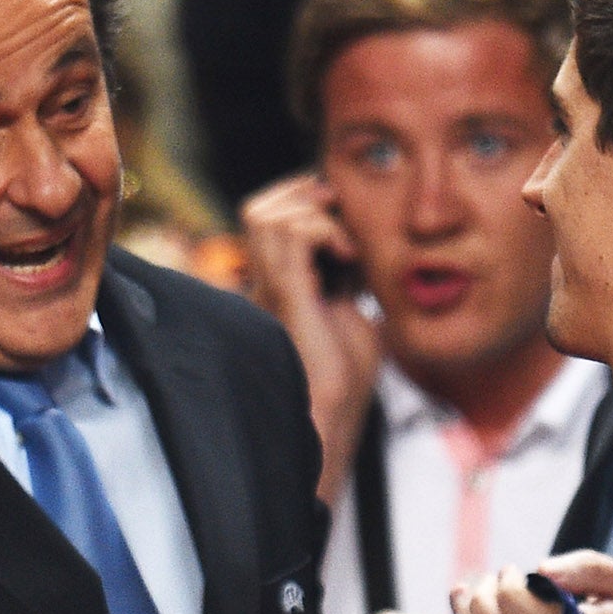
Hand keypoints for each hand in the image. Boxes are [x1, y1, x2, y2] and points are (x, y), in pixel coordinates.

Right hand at [240, 172, 380, 502]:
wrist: (333, 417)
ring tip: (346, 246)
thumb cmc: (345, 379)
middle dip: (303, 196)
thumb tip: (353, 239)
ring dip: (316, 214)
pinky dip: (324, 229)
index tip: (348, 226)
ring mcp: (268, 287)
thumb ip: (344, 275)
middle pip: (259, 208)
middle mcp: (264, 281)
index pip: (274, 217)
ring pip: (266, 213)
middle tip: (342, 221)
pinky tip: (347, 258)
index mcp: (278, 284)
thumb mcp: (351, 311)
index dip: (306, 204)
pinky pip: (290, 232)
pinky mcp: (284, 296)